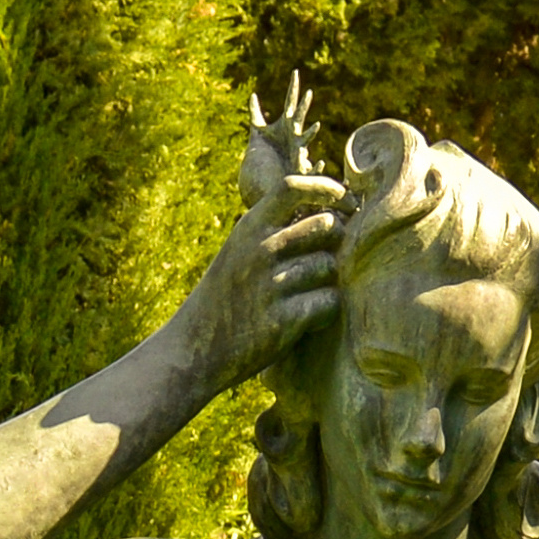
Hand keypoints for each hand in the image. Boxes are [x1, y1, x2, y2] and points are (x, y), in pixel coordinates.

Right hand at [166, 173, 341, 398]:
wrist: (193, 351)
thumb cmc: (227, 299)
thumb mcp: (239, 251)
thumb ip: (273, 230)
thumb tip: (330, 212)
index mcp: (248, 229)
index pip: (292, 188)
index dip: (326, 189)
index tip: (345, 201)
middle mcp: (259, 250)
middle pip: (327, 225)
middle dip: (337, 242)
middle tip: (328, 262)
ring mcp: (270, 285)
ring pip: (330, 267)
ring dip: (330, 282)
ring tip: (310, 297)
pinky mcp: (282, 321)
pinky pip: (328, 303)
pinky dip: (326, 312)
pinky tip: (309, 320)